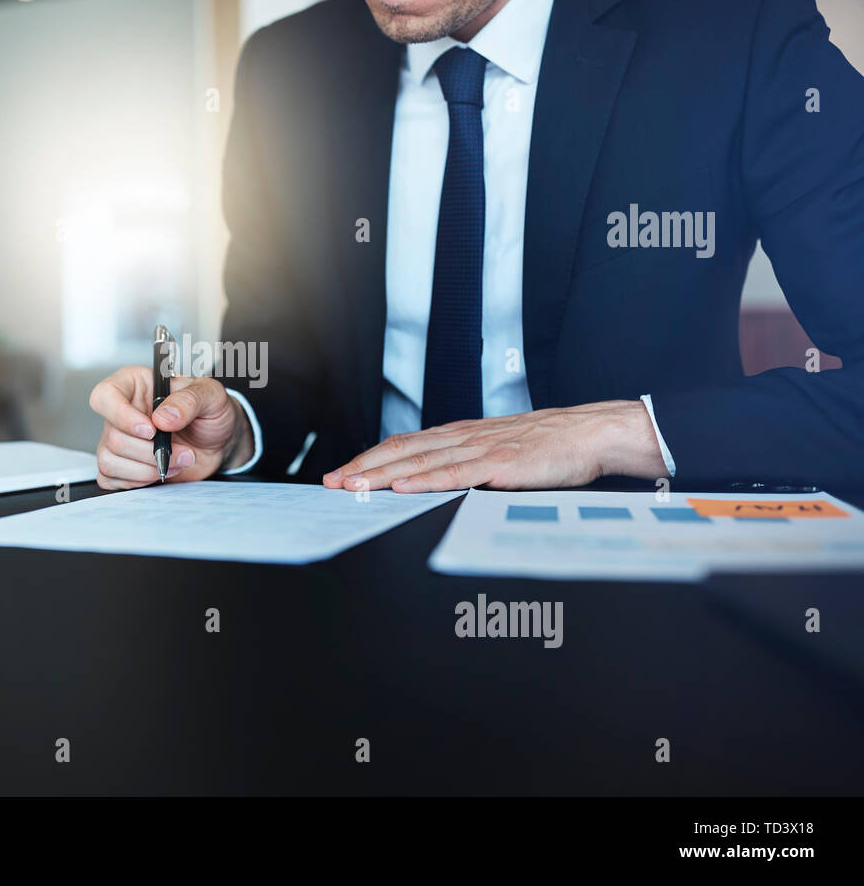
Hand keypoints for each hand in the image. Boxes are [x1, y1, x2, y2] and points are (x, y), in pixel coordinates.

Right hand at [89, 366, 254, 489]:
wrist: (221, 442)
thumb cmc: (212, 412)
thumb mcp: (211, 395)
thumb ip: (189, 400)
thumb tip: (163, 417)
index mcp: (135, 385)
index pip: (105, 395)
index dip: (121, 415)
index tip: (151, 429)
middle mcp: (123, 412)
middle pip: (112, 436)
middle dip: (150, 451)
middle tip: (181, 451)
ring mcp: (121, 440)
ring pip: (109, 460)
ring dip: (147, 469)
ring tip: (176, 462)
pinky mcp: (124, 465)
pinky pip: (110, 479)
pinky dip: (138, 481)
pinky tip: (161, 472)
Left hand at [322, 400, 668, 492]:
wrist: (590, 434)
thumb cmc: (547, 447)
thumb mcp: (497, 449)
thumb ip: (465, 461)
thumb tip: (430, 477)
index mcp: (460, 434)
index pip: (403, 445)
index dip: (369, 459)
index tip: (341, 474)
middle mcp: (463, 437)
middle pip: (402, 451)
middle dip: (363, 468)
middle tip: (332, 483)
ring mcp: (481, 449)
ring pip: (421, 462)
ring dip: (382, 475)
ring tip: (354, 486)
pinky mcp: (500, 464)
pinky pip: (456, 473)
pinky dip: (425, 480)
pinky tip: (403, 487)